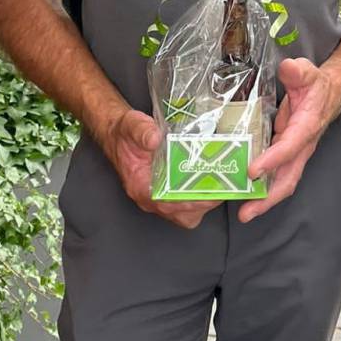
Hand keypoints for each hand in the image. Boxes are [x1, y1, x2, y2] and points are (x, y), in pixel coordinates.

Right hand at [100, 108, 219, 229]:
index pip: (165, 204)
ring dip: (204, 204)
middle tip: (221, 188)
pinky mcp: (167, 193)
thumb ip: (142, 131)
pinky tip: (213, 184)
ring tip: (221, 186)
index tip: (207, 194)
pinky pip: (187, 206)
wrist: (119, 134)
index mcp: (139, 186)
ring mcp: (158, 197)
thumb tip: (155, 138)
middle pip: (181, 214)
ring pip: (186, 214)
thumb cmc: (125, 133)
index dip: (188, 202)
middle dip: (203, 204)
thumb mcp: (132, 125)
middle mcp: (149, 197)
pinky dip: (201, 199)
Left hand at [239, 56, 337, 221]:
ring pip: (282, 182)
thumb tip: (289, 68)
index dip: (272, 160)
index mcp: (306, 127)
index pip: (290, 147)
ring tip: (244, 213)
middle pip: (288, 178)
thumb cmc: (317, 86)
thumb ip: (298, 72)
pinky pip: (276, 176)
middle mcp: (301, 146)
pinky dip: (262, 189)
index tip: (253, 171)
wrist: (330, 94)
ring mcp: (295, 153)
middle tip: (246, 212)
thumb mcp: (307, 73)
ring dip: (264, 200)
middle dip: (268, 198)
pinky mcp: (287, 155)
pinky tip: (245, 195)